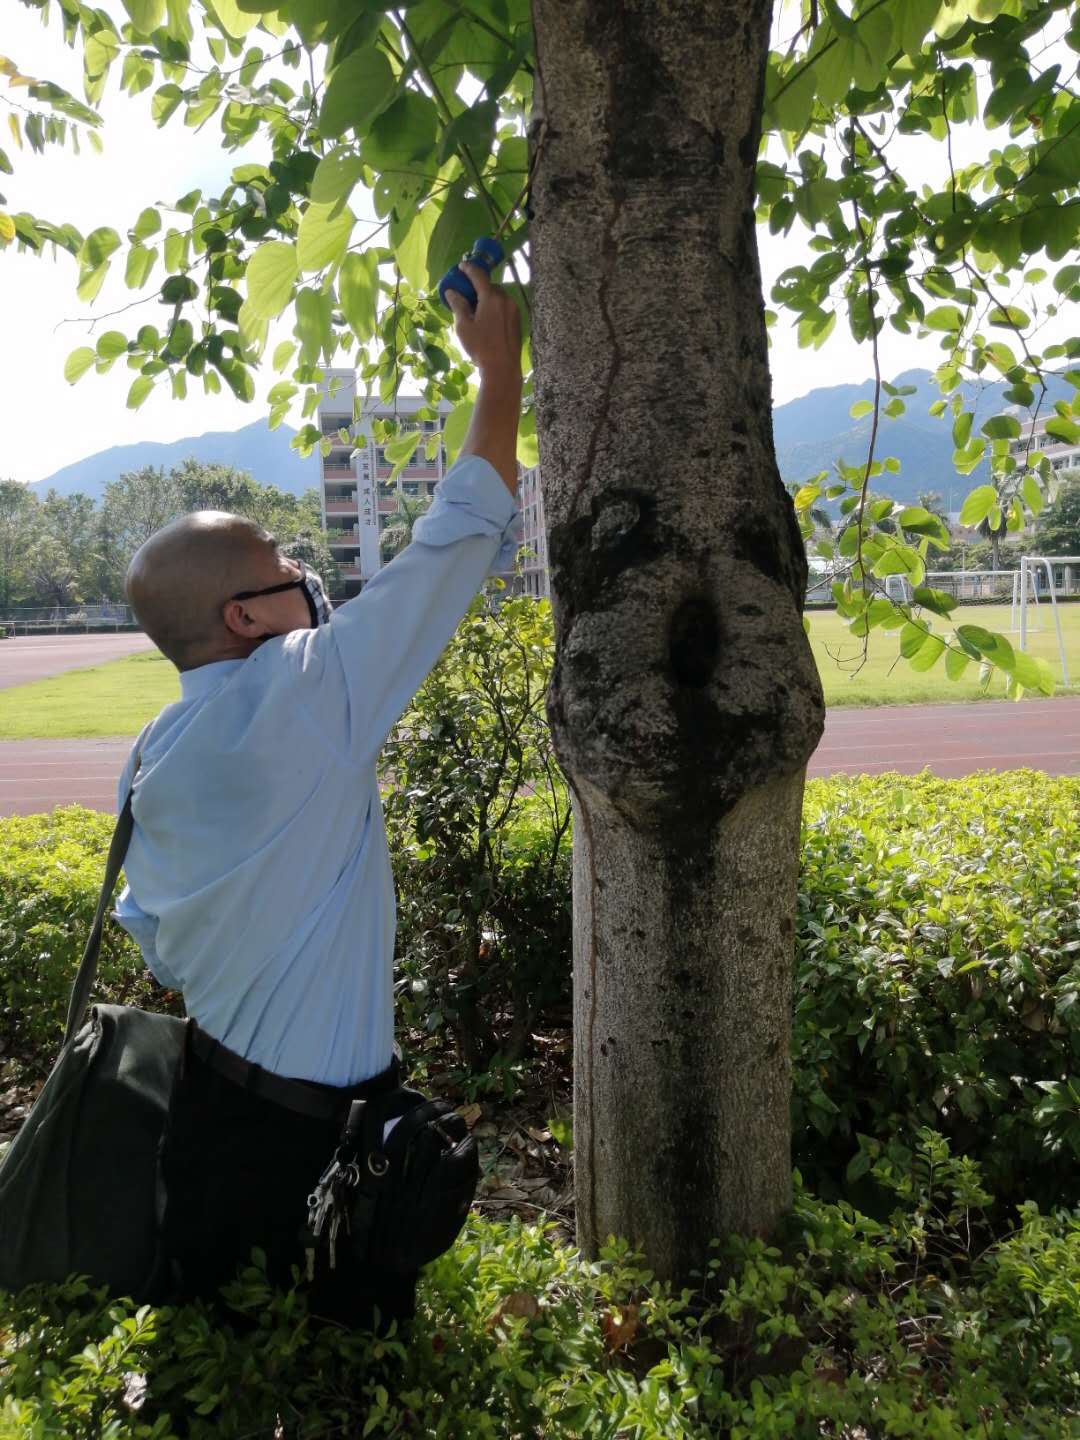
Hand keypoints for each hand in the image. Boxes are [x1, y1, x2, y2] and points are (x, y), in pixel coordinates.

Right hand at [445, 261, 522, 388]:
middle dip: (478, 287)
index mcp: (491, 298)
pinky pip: (504, 307)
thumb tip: (452, 291)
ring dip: (487, 298)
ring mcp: (514, 310)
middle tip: (467, 293)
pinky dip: (495, 307)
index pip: (479, 276)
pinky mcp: (518, 321)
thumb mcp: (464, 326)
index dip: (469, 269)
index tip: (461, 266)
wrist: (502, 368)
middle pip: (490, 286)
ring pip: (498, 297)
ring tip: (476, 309)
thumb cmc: (480, 347)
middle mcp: (505, 300)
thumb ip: (458, 305)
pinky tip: (487, 320)